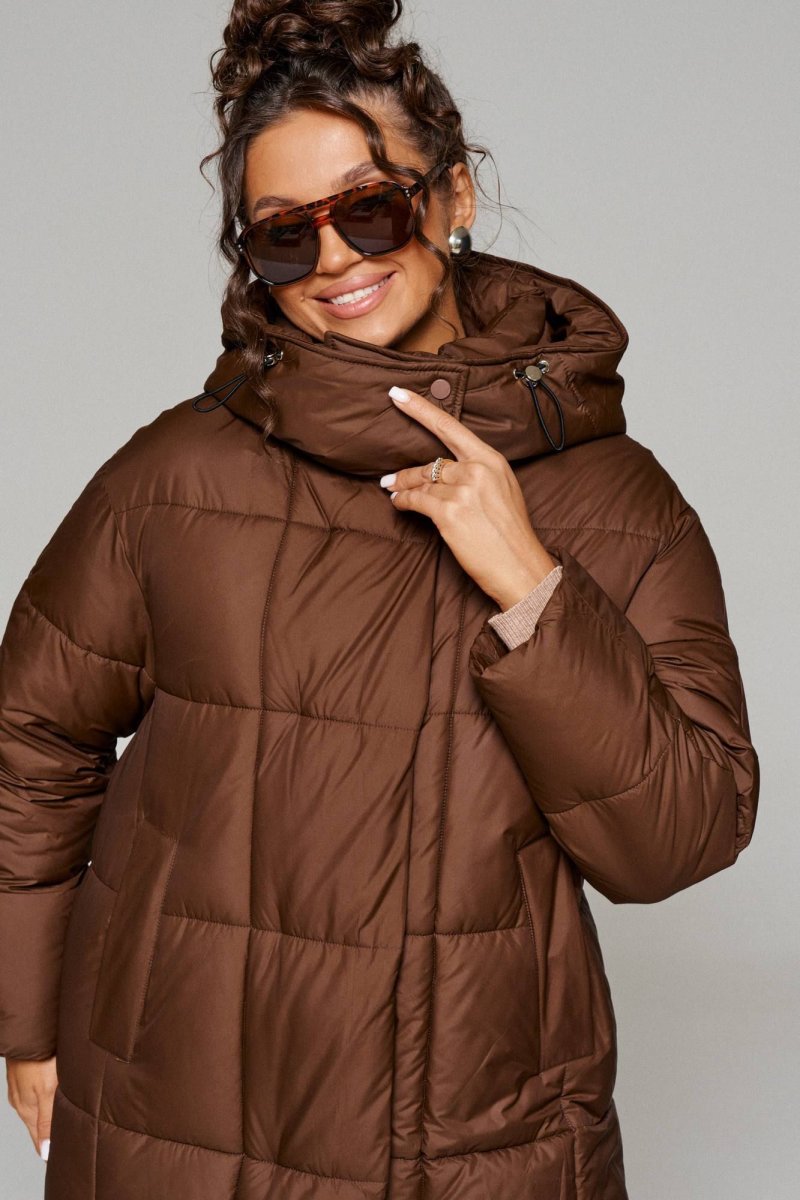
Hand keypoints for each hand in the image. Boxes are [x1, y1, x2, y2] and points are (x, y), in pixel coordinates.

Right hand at [6, 1054, 57, 1159]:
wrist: (30, 1031)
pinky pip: (34, 1095)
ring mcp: (21, 1087)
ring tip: (59, 1125)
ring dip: (46, 1117)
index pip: (38, 1138)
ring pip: (36, 1109)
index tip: (58, 1159)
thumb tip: (44, 1152)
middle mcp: (21, 1101)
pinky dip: (43, 1101)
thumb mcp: (47, 1092)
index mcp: (28, 1110)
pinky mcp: (24, 1075)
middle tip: (63, 1145)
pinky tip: (51, 1098)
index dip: (48, 1149)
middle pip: (37, 1125)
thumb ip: (47, 1121)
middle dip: (48, 1135)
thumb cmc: (40, 1058)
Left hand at [380, 386, 555, 609]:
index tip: (397, 394)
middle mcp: (477, 470)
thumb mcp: (504, 491)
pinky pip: (416, 501)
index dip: (420, 409)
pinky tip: (399, 504)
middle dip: (406, 473)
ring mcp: (463, 491)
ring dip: (402, 487)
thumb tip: (449, 470)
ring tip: (392, 491)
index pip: (450, 427)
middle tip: (389, 478)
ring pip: (421, 482)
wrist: (521, 567)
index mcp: (492, 460)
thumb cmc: (512, 534)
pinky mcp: (449, 514)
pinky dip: (403, 501)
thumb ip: (479, 474)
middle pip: (431, 463)